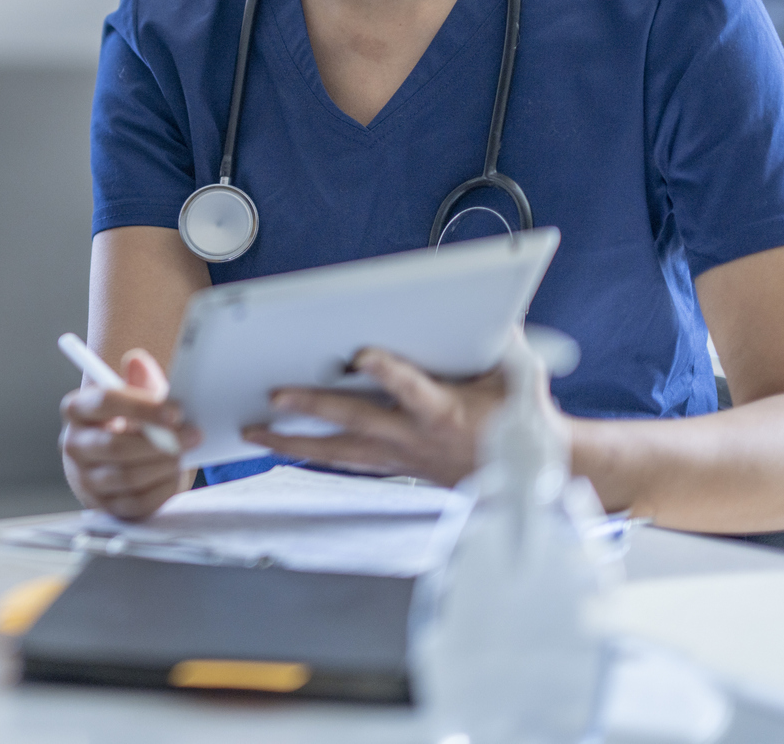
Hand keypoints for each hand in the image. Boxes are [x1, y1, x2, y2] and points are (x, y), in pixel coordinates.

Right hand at [59, 348, 200, 520]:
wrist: (113, 460)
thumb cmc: (126, 422)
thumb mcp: (133, 397)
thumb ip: (139, 380)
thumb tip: (137, 361)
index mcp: (77, 409)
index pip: (104, 402)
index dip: (142, 406)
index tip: (176, 410)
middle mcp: (74, 445)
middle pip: (115, 446)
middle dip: (161, 442)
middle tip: (192, 435)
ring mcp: (86, 479)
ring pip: (128, 477)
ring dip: (164, 465)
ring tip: (184, 453)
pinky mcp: (105, 506)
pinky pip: (137, 502)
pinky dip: (163, 489)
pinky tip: (174, 474)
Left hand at [242, 347, 521, 484]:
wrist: (530, 476)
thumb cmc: (521, 420)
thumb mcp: (521, 377)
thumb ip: (505, 344)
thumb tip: (496, 308)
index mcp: (445, 412)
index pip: (411, 389)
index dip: (388, 372)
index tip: (361, 353)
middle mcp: (414, 438)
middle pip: (355, 421)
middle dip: (313, 406)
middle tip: (275, 394)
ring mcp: (398, 457)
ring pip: (338, 451)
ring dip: (293, 441)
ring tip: (253, 431)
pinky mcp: (392, 466)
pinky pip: (344, 462)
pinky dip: (310, 453)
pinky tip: (278, 446)